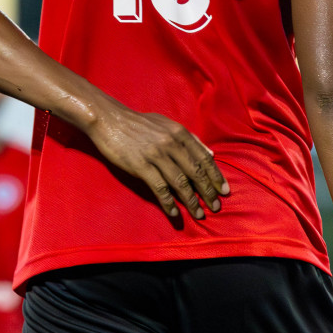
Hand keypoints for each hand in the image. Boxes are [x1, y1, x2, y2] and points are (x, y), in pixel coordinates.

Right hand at [85, 105, 228, 219]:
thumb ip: (189, 138)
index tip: (224, 191)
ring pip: (180, 183)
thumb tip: (211, 155)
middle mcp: (170, 144)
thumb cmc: (137, 123)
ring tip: (199, 214)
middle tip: (215, 207)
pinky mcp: (140, 165)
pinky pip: (159, 188)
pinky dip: (168, 202)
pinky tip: (174, 212)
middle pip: (195, 173)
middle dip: (208, 192)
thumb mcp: (166, 124)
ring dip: (191, 201)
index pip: (204, 158)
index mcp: (179, 133)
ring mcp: (155, 155)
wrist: (108, 119)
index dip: (216, 176)